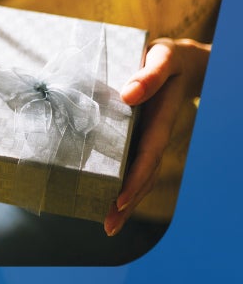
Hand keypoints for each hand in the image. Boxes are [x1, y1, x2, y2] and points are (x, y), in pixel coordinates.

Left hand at [104, 37, 209, 235]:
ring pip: (137, 173)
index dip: (135, 179)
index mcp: (160, 120)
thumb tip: (128, 95)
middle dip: (127, 202)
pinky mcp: (137, 135)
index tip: (120, 200)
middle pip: (142, 174)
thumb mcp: (164, 57)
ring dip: (123, 199)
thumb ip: (150, 74)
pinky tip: (104, 195)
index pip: (148, 156)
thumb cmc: (169, 57)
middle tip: (109, 226)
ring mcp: (146, 137)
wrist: (179, 60)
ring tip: (107, 223)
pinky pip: (130, 161)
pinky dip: (119, 181)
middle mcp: (153, 134)